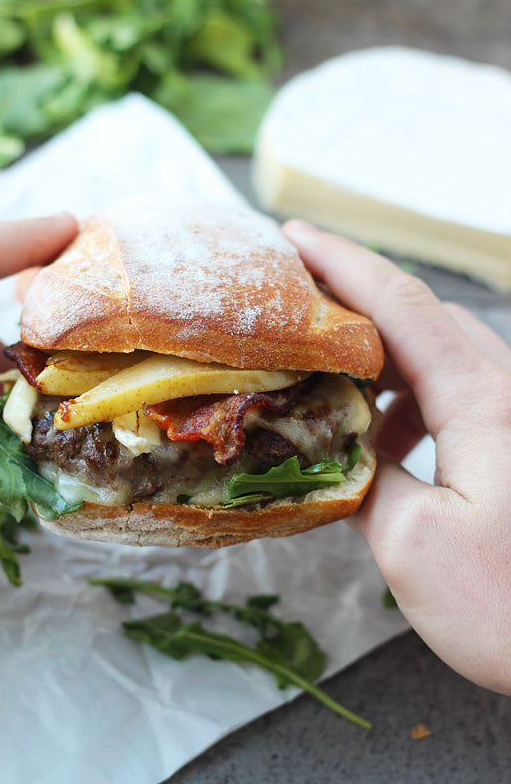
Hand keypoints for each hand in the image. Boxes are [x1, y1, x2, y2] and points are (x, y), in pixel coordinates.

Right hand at [283, 220, 510, 694]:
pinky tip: (383, 439)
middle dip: (355, 299)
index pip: (400, 306)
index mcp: (481, 401)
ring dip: (380, 355)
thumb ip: (364, 481)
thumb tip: (335, 450)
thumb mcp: (412, 546)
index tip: (293, 237)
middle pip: (422, 316)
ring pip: (440, 353)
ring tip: (329, 380)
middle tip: (296, 304)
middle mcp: (504, 392)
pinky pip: (456, 392)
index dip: (341, 264)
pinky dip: (409, 398)